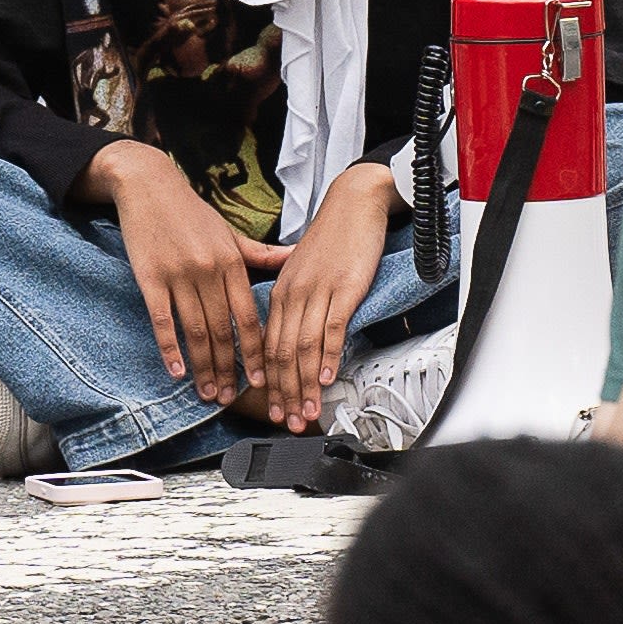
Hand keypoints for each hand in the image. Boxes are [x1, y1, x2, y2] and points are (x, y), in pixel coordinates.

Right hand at [99, 143, 268, 402]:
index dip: (255, 352)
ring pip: (194, 331)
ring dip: (202, 366)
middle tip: (230, 399)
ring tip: (207, 392)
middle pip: (221, 331)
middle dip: (228, 369)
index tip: (260, 380)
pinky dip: (170, 348)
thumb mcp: (229, 233)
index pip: (248, 318)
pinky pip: (162, 319)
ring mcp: (179, 275)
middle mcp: (209, 271)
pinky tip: (176, 370)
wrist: (149, 185)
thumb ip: (260, 254)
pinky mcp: (150, 277)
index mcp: (232, 262)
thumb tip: (294, 259)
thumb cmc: (192, 213)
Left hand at [257, 164, 400, 432]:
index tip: (273, 409)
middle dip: (284, 393)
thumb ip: (295, 303)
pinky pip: (331, 327)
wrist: (354, 202)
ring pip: (303, 347)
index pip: (269, 347)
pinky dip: (327, 355)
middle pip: (282, 353)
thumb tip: (294, 338)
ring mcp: (317, 292)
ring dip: (304, 385)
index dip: (270, 383)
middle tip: (287, 421)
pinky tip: (326, 377)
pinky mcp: (343, 288)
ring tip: (307, 412)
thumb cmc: (331, 238)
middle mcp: (293, 294)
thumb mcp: (302, 271)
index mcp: (280, 292)